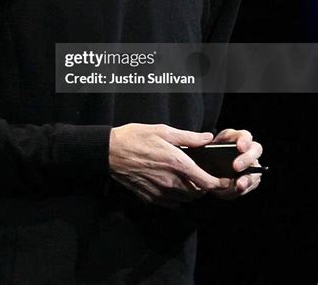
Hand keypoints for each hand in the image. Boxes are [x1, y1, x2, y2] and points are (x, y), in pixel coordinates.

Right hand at [108, 123, 230, 207]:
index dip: (219, 184)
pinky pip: (170, 203)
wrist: (110, 152)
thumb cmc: (135, 137)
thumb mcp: (163, 131)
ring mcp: (160, 192)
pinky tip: (170, 183)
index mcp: (177, 163)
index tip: (224, 181)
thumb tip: (207, 138)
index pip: (206, 182)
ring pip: (185, 199)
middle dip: (203, 186)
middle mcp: (171, 181)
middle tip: (202, 175)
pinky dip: (175, 197)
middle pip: (197, 193)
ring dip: (190, 192)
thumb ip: (188, 137)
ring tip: (186, 178)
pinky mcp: (150, 198)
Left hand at [209, 128, 262, 199]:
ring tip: (238, 185)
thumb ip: (203, 142)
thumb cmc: (204, 156)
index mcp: (233, 138)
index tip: (240, 147)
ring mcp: (250, 164)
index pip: (243, 135)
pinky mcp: (250, 178)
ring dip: (248, 177)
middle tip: (236, 167)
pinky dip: (246, 187)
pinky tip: (237, 189)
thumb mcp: (202, 148)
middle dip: (247, 158)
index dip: (244, 140)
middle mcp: (245, 149)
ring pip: (256, 168)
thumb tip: (208, 140)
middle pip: (255, 149)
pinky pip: (253, 183)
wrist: (204, 173)